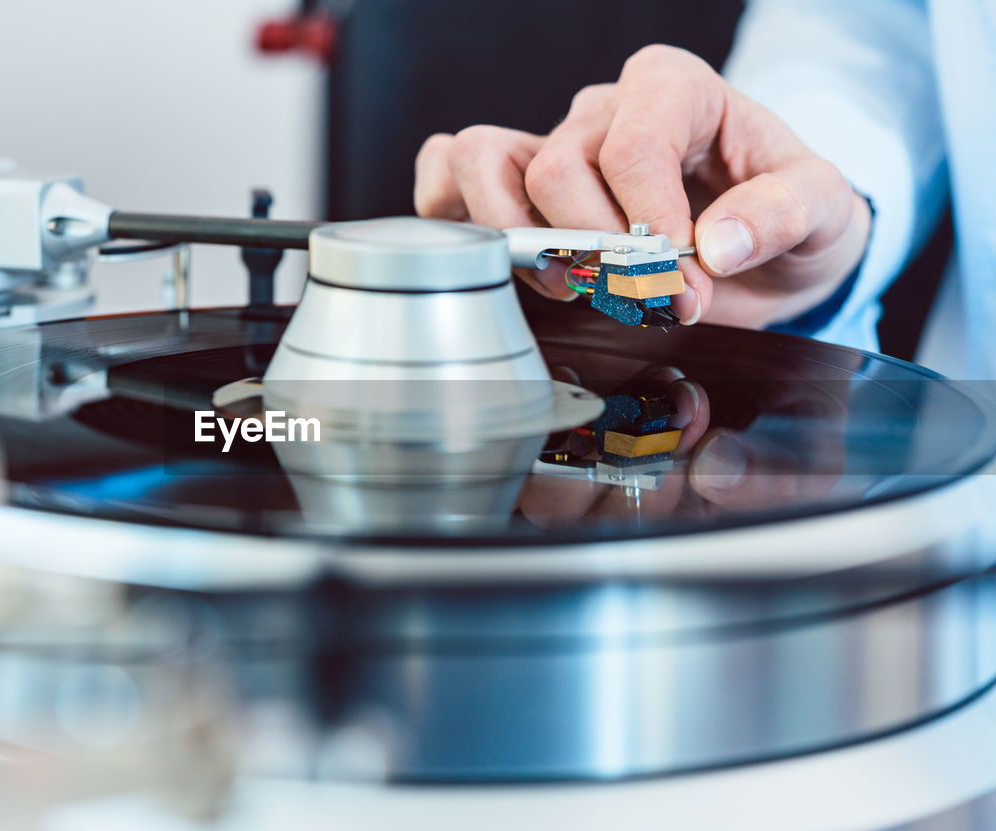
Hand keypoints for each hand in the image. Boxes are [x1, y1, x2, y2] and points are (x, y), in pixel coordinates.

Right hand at [414, 45, 871, 326]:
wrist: (766, 247)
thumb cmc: (786, 216)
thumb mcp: (822, 210)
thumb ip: (784, 214)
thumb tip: (716, 245)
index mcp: (676, 90)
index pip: (633, 141)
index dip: (646, 219)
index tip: (681, 277)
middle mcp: (604, 111)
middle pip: (556, 168)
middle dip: (598, 252)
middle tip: (652, 301)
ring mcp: (551, 146)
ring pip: (482, 163)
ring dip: (518, 242)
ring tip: (575, 289)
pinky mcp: (516, 189)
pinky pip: (445, 172)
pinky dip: (454, 215)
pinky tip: (505, 260)